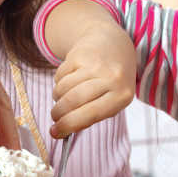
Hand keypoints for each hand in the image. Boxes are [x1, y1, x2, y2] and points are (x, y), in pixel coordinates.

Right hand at [49, 20, 135, 136]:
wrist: (113, 44)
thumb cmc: (112, 80)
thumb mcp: (112, 100)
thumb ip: (91, 116)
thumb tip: (62, 131)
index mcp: (122, 96)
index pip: (91, 115)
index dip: (69, 126)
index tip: (55, 133)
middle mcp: (111, 78)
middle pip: (73, 101)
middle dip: (58, 114)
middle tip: (55, 117)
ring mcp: (95, 65)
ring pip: (63, 89)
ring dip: (57, 98)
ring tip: (63, 97)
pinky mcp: (81, 54)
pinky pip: (60, 76)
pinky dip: (59, 82)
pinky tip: (68, 80)